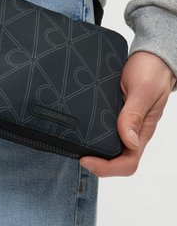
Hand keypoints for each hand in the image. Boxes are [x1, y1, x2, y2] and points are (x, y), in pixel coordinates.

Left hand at [79, 51, 176, 176]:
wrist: (153, 57)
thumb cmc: (152, 71)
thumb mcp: (143, 90)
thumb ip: (134, 114)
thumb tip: (128, 142)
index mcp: (142, 132)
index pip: (127, 164)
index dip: (106, 168)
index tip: (85, 159)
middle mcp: (132, 133)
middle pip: (115, 161)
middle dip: (96, 163)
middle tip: (74, 153)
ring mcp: (123, 125)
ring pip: (107, 148)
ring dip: (91, 150)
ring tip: (72, 143)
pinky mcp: (114, 116)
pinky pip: (103, 132)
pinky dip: (90, 134)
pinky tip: (77, 127)